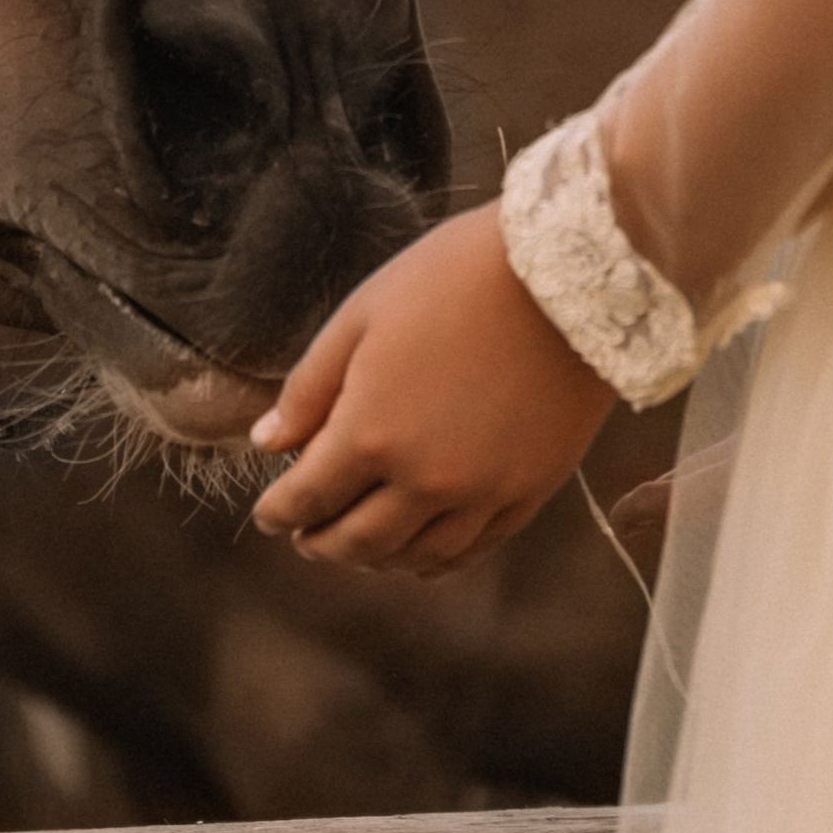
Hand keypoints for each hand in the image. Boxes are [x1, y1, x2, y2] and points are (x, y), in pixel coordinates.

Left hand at [249, 203, 615, 573]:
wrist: (566, 271)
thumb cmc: (455, 276)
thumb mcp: (363, 314)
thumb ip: (310, 387)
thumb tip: (269, 441)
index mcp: (371, 434)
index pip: (308, 496)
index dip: (279, 511)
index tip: (266, 513)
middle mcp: (424, 481)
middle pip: (357, 541)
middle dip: (320, 541)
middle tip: (304, 536)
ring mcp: (482, 492)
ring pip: (416, 556)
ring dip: (376, 560)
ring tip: (358, 549)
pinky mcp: (530, 490)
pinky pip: (474, 548)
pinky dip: (438, 562)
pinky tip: (422, 555)